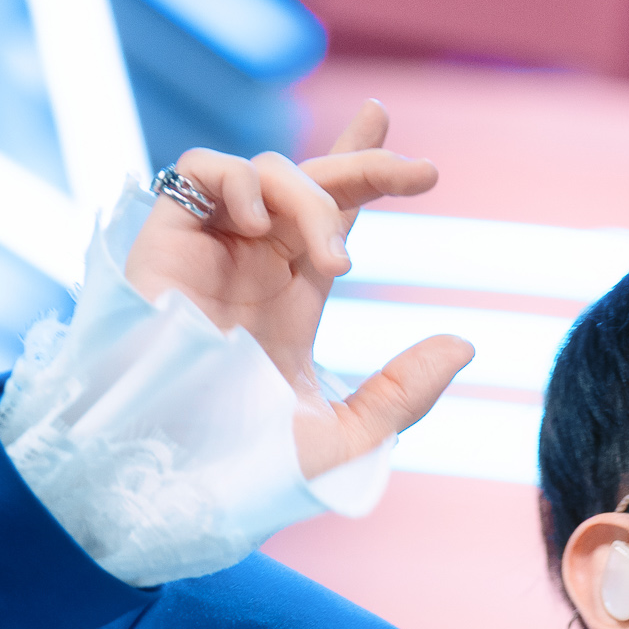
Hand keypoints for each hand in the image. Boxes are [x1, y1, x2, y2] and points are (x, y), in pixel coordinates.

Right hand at [123, 102, 472, 478]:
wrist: (174, 466)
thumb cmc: (249, 465)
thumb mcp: (347, 436)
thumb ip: (404, 393)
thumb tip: (463, 345)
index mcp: (292, 296)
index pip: (333, 217)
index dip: (365, 172)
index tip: (420, 163)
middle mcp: (253, 262)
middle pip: (310, 181)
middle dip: (367, 164)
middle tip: (422, 176)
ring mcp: (210, 245)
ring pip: (268, 171)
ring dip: (312, 200)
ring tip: (332, 261)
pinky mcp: (165, 236)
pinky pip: (199, 168)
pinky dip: (239, 180)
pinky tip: (258, 225)